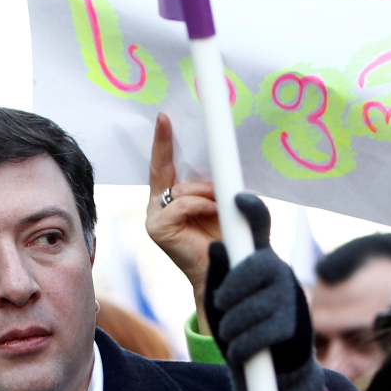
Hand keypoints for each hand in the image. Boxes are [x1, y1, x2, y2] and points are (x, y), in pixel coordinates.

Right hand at [146, 113, 221, 334]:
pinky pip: (181, 203)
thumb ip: (231, 192)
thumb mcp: (235, 208)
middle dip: (176, 156)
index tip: (164, 117)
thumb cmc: (231, 240)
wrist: (228, 272)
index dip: (163, 142)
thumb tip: (232, 187)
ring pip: (182, 189)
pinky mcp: (156, 228)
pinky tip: (212, 214)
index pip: (165, 165)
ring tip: (220, 209)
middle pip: (166, 170)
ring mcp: (155, 216)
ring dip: (206, 194)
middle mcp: (159, 205)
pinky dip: (200, 205)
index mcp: (174, 198)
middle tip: (176, 136)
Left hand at [204, 194, 322, 390]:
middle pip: (253, 269)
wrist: (272, 369)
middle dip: (231, 292)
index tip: (239, 198)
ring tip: (234, 333)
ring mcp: (290, 296)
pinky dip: (242, 347)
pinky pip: (259, 333)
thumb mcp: (225, 298)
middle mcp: (279, 270)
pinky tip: (243, 350)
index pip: (260, 226)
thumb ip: (219, 273)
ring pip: (251, 305)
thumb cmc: (243, 326)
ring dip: (233, 325)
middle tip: (224, 307)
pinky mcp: (295, 324)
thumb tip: (216, 247)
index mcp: (260, 258)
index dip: (252, 211)